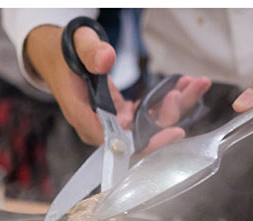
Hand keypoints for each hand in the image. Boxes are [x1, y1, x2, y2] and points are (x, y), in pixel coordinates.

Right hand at [25, 24, 210, 154]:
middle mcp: (101, 127)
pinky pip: (149, 115)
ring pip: (149, 125)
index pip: (118, 142)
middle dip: (168, 117)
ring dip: (175, 107)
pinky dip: (167, 101)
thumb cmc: (63, 55)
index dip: (147, 142)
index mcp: (85, 117)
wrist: (56, 58)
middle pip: (141, 135)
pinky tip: (184, 84)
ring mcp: (113, 123)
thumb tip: (107, 59)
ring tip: (195, 84)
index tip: (172, 132)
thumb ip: (90, 52)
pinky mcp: (122, 116)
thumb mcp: (75, 46)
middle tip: (185, 90)